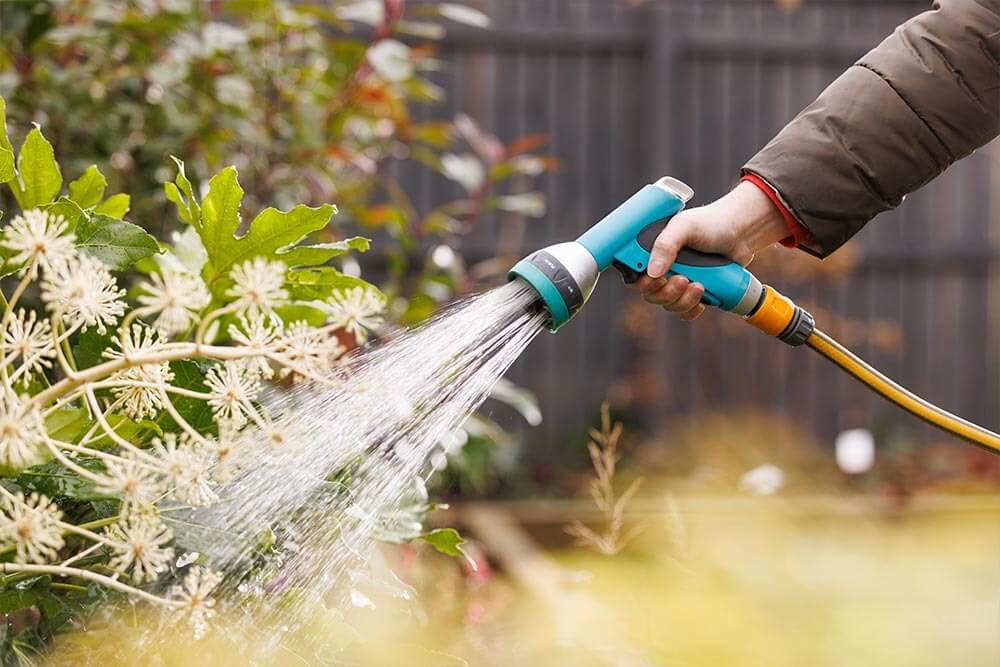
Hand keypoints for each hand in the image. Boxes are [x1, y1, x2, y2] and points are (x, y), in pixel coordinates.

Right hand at [633, 180, 788, 319]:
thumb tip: (652, 272)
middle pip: (650, 294)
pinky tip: (702, 299)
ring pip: (668, 305)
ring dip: (683, 300)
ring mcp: (677, 281)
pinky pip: (684, 312)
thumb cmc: (710, 223)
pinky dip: (691, 309)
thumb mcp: (684, 226)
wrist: (741, 232)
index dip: (640, 282)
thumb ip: (665, 245)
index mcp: (651, 252)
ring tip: (699, 285)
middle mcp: (661, 268)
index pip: (632, 274)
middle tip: (683, 279)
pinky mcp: (694, 292)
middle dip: (666, 292)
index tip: (656, 279)